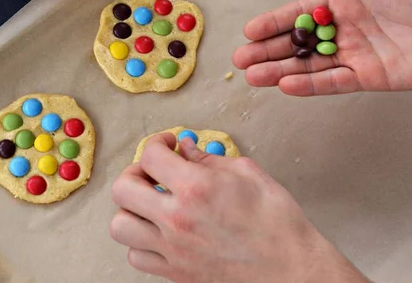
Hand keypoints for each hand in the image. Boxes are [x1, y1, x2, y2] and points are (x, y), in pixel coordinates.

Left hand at [110, 134, 368, 282]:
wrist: (291, 269)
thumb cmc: (277, 224)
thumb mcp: (248, 174)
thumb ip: (209, 159)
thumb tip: (185, 149)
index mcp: (196, 188)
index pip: (151, 156)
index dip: (157, 142)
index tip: (167, 144)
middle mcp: (176, 219)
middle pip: (123, 189)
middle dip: (135, 172)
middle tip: (153, 170)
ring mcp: (172, 249)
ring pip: (120, 226)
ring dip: (132, 208)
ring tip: (152, 203)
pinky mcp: (175, 272)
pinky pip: (136, 256)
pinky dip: (140, 241)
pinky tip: (160, 231)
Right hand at [233, 0, 411, 95]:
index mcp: (344, 1)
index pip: (299, 13)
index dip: (274, 22)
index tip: (250, 30)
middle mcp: (345, 30)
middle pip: (297, 43)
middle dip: (268, 51)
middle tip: (241, 59)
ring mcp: (356, 55)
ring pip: (310, 66)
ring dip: (281, 71)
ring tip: (253, 76)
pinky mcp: (370, 77)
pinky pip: (335, 82)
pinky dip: (311, 85)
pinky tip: (287, 85)